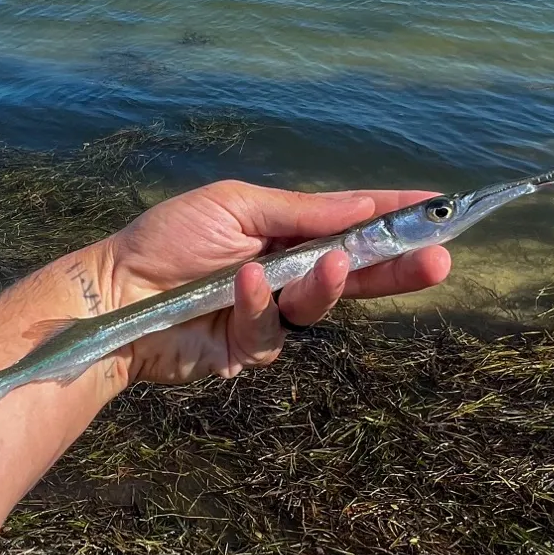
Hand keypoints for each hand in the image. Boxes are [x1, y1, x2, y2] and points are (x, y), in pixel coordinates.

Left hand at [91, 180, 451, 386]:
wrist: (114, 290)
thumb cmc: (168, 239)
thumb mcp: (237, 205)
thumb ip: (301, 211)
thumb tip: (365, 205)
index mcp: (287, 234)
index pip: (352, 225)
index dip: (394, 220)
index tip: (438, 208)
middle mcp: (287, 275)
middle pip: (357, 275)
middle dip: (399, 267)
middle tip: (439, 260)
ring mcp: (271, 314)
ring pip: (320, 305)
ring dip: (330, 284)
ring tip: (336, 264)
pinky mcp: (248, 349)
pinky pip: (270, 330)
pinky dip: (258, 304)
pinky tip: (244, 281)